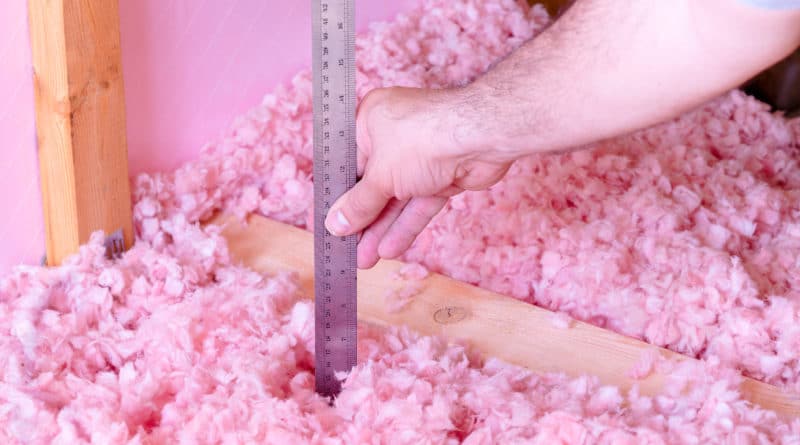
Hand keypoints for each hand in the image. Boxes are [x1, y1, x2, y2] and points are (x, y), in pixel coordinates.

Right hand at [324, 86, 513, 268]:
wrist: (482, 136)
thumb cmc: (423, 138)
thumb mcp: (380, 176)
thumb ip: (357, 204)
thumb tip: (334, 225)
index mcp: (370, 121)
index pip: (347, 164)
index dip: (339, 196)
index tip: (330, 224)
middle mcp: (394, 136)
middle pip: (373, 185)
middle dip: (361, 220)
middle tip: (346, 250)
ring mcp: (420, 157)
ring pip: (396, 199)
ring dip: (381, 229)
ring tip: (364, 260)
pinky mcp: (442, 176)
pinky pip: (418, 204)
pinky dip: (405, 225)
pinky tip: (389, 250)